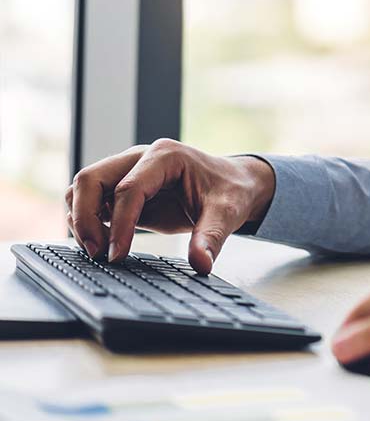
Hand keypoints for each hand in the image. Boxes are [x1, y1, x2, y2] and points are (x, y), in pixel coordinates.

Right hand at [65, 139, 274, 272]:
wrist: (236, 183)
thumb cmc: (231, 191)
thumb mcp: (228, 213)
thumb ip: (212, 237)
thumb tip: (201, 264)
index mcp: (166, 156)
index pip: (128, 188)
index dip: (119, 224)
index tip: (118, 255)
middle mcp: (140, 158)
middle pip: (90, 179)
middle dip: (85, 217)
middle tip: (98, 253)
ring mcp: (129, 170)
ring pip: (84, 188)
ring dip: (82, 218)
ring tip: (99, 251)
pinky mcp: (124, 188)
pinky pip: (92, 200)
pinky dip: (89, 220)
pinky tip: (104, 243)